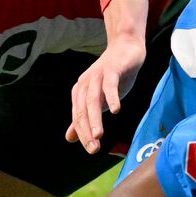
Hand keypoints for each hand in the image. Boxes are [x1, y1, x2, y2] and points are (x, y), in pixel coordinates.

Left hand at [67, 35, 145, 153]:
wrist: (125, 47)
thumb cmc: (113, 76)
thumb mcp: (98, 99)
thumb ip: (85, 116)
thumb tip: (70, 138)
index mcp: (80, 92)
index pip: (79, 117)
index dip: (83, 134)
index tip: (92, 150)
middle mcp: (86, 84)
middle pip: (83, 110)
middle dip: (87, 130)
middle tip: (93, 148)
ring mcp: (98, 75)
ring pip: (93, 99)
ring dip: (95, 118)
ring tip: (98, 135)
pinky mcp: (112, 69)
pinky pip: (110, 84)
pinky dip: (111, 97)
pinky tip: (116, 110)